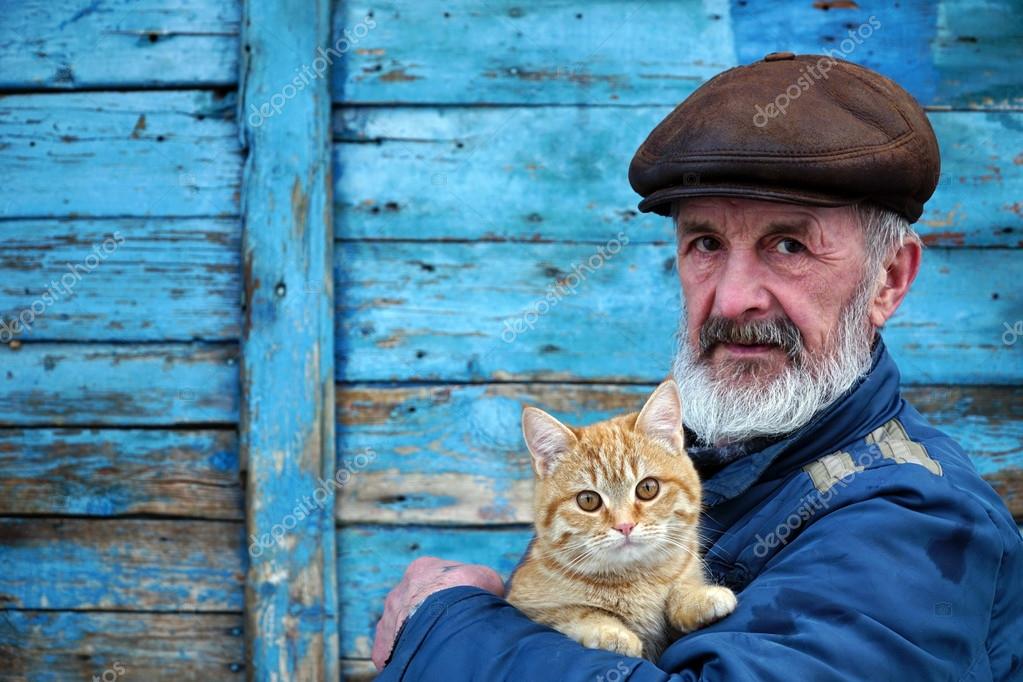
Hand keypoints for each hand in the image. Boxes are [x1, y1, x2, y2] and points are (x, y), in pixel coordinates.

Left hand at [371, 556, 504, 669]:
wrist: (447, 623)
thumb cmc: (468, 596)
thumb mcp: (487, 579)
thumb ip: (482, 583)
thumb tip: (488, 594)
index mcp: (421, 570)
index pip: (437, 580)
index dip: (453, 593)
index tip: (465, 606)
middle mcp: (399, 592)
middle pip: (416, 604)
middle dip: (432, 615)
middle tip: (451, 628)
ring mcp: (388, 619)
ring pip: (403, 627)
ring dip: (419, 635)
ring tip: (439, 645)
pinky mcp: (382, 647)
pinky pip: (394, 651)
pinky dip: (408, 655)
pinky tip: (425, 658)